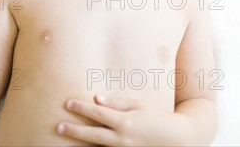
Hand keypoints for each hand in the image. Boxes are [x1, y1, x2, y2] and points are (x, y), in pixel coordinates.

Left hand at [57, 95, 174, 145]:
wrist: (180, 139)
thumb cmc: (159, 118)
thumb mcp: (140, 105)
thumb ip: (117, 103)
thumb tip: (97, 98)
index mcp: (126, 122)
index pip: (98, 113)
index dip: (82, 107)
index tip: (68, 103)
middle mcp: (124, 139)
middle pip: (93, 133)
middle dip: (75, 130)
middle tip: (58, 126)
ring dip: (82, 143)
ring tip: (66, 139)